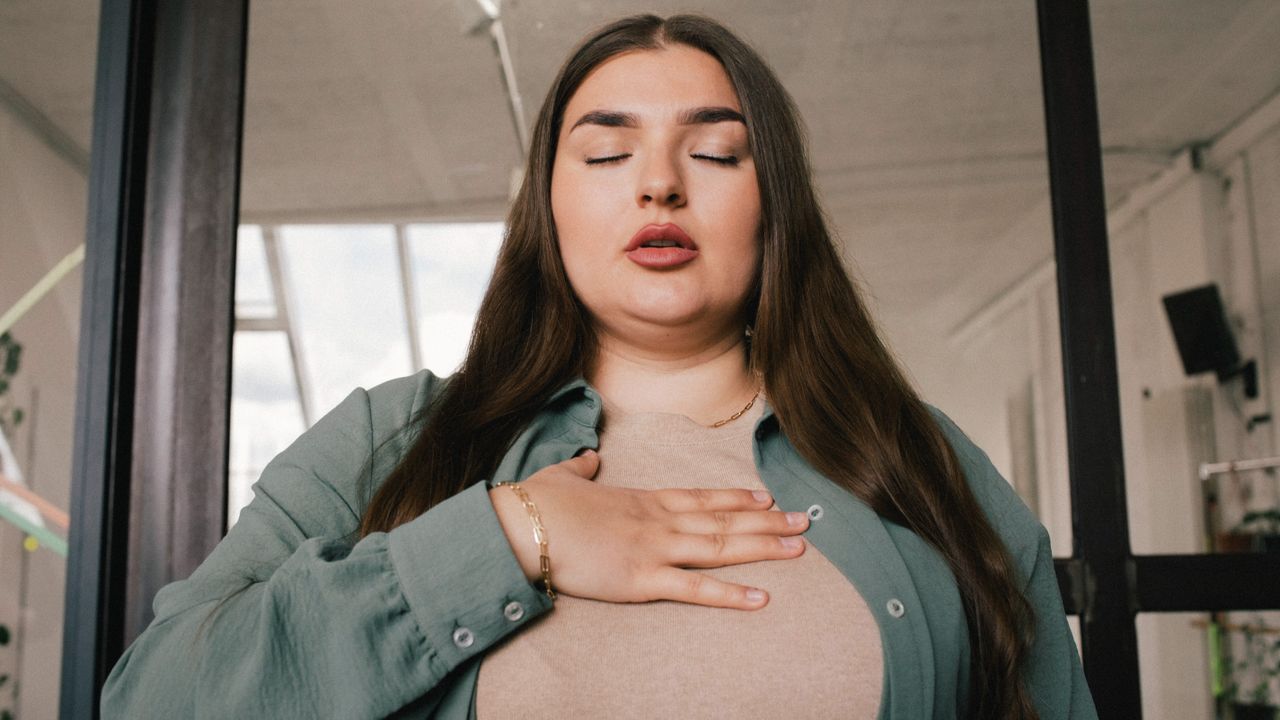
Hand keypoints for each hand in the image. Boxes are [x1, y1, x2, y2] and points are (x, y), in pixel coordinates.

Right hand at [489, 449, 807, 610]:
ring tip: (799, 548)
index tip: (766, 496)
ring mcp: (653, 548)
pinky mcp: (641, 579)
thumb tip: (588, 459)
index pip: (699, 497)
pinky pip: (695, 589)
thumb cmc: (535, 504)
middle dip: (767, 522)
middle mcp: (657, 520)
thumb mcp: (562, 477)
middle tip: (805, 522)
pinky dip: (730, 594)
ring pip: (720, 547)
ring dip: (763, 547)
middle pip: (723, 519)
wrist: (520, 525)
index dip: (736, 498)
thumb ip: (581, 468)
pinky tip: (761, 597)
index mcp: (640, 499)